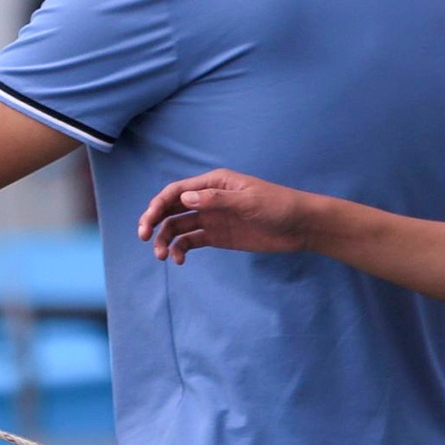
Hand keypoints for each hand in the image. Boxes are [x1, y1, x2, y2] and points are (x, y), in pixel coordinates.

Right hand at [137, 169, 314, 263]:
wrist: (301, 226)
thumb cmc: (278, 206)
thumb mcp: (248, 201)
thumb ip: (217, 200)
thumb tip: (185, 198)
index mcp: (213, 184)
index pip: (177, 191)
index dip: (158, 204)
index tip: (147, 221)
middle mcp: (207, 199)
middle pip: (171, 208)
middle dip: (154, 221)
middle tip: (143, 237)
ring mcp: (211, 218)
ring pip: (178, 227)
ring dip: (165, 239)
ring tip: (162, 256)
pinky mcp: (217, 236)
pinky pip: (191, 242)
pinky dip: (181, 250)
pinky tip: (179, 260)